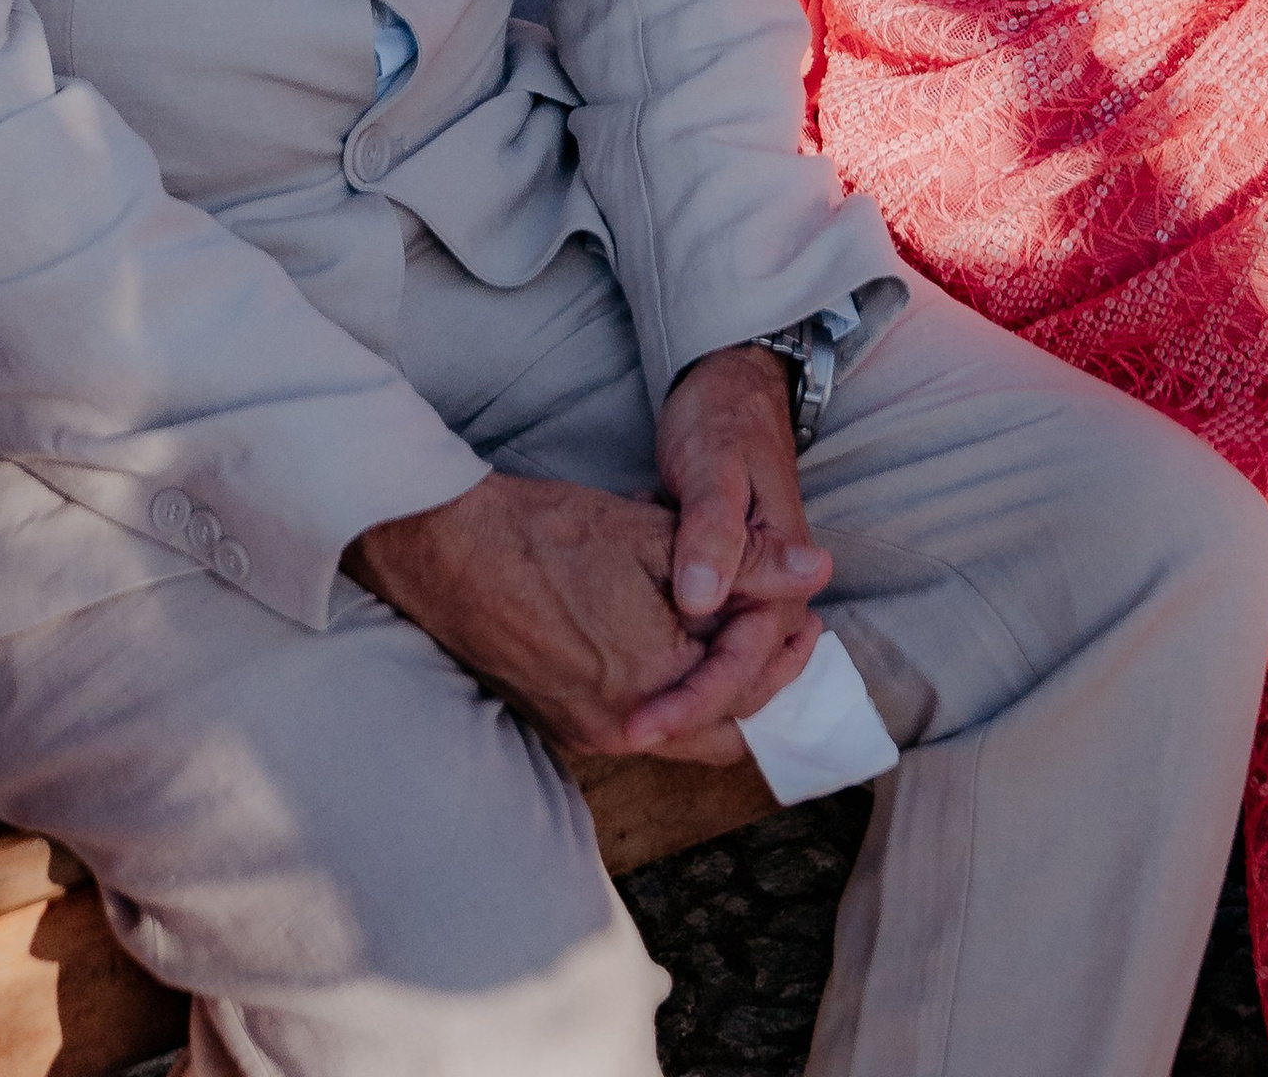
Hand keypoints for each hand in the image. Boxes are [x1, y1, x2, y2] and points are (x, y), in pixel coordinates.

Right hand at [348, 452, 813, 767]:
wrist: (448, 549)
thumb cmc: (548, 534)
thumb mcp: (658, 537)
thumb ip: (747, 564)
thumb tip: (819, 569)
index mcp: (654, 685)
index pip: (750, 690)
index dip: (786, 649)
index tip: (807, 616)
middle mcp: (623, 729)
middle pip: (721, 729)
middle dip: (761, 685)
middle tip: (787, 634)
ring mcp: (586, 733)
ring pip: (681, 731)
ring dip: (717, 689)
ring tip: (738, 632)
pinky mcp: (560, 722)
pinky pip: (641, 722)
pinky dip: (673, 692)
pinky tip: (679, 643)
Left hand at [633, 346, 834, 762]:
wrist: (734, 381)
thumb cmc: (723, 420)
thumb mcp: (713, 468)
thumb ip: (713, 535)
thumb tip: (704, 601)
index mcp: (780, 575)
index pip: (741, 668)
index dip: (689, 702)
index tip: (633, 726)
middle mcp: (774, 596)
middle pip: (735, 686)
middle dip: (679, 710)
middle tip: (615, 728)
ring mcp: (751, 592)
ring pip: (716, 670)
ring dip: (674, 685)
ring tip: (620, 690)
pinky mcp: (725, 584)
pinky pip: (702, 641)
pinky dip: (670, 654)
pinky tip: (628, 644)